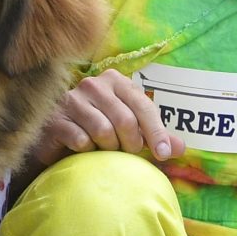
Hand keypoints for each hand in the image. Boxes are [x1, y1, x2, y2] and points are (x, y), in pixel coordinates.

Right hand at [29, 68, 181, 168]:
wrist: (55, 140)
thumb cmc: (96, 132)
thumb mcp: (129, 131)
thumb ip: (154, 136)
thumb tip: (182, 149)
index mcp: (115, 80)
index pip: (143, 107)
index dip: (156, 133)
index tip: (164, 155)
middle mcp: (93, 84)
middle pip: (125, 121)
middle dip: (131, 144)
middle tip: (127, 153)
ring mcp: (71, 99)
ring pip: (103, 131)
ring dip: (108, 149)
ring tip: (104, 150)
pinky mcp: (54, 118)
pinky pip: (81, 140)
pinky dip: (87, 151)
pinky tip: (83, 150)